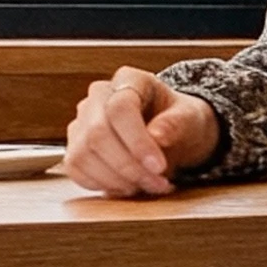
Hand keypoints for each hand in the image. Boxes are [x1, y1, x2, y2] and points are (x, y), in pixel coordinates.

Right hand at [64, 68, 220, 197]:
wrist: (170, 135)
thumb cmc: (179, 121)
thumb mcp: (190, 118)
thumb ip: (177, 123)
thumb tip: (157, 136)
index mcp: (128, 80)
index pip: (120, 108)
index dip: (137, 141)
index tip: (158, 166)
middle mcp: (98, 97)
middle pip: (97, 133)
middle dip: (128, 166)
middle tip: (156, 183)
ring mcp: (82, 122)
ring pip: (82, 154)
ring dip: (116, 180)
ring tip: (146, 186)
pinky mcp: (76, 147)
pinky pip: (76, 169)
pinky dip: (101, 185)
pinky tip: (127, 187)